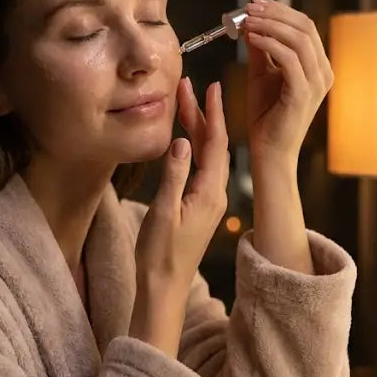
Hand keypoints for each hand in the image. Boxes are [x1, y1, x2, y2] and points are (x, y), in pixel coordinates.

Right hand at [129, 78, 229, 356]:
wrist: (164, 289)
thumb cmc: (160, 256)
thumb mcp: (164, 213)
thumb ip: (174, 176)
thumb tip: (182, 141)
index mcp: (210, 193)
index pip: (216, 144)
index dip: (213, 113)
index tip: (211, 86)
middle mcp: (215, 194)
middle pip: (211, 145)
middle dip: (202, 114)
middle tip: (190, 86)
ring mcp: (208, 201)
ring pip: (205, 156)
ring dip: (197, 128)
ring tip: (186, 103)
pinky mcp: (199, 207)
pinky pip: (199, 168)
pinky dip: (193, 147)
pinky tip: (185, 137)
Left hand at [242, 0, 332, 167]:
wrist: (268, 150)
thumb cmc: (266, 115)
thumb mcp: (261, 74)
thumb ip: (260, 49)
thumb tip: (251, 22)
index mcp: (317, 66)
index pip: (304, 26)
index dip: (280, 10)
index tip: (254, 3)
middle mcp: (323, 72)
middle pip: (304, 27)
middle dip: (274, 13)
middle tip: (248, 8)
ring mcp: (317, 83)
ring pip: (299, 39)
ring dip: (270, 25)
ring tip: (247, 22)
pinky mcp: (303, 93)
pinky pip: (289, 59)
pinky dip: (269, 44)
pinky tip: (252, 39)